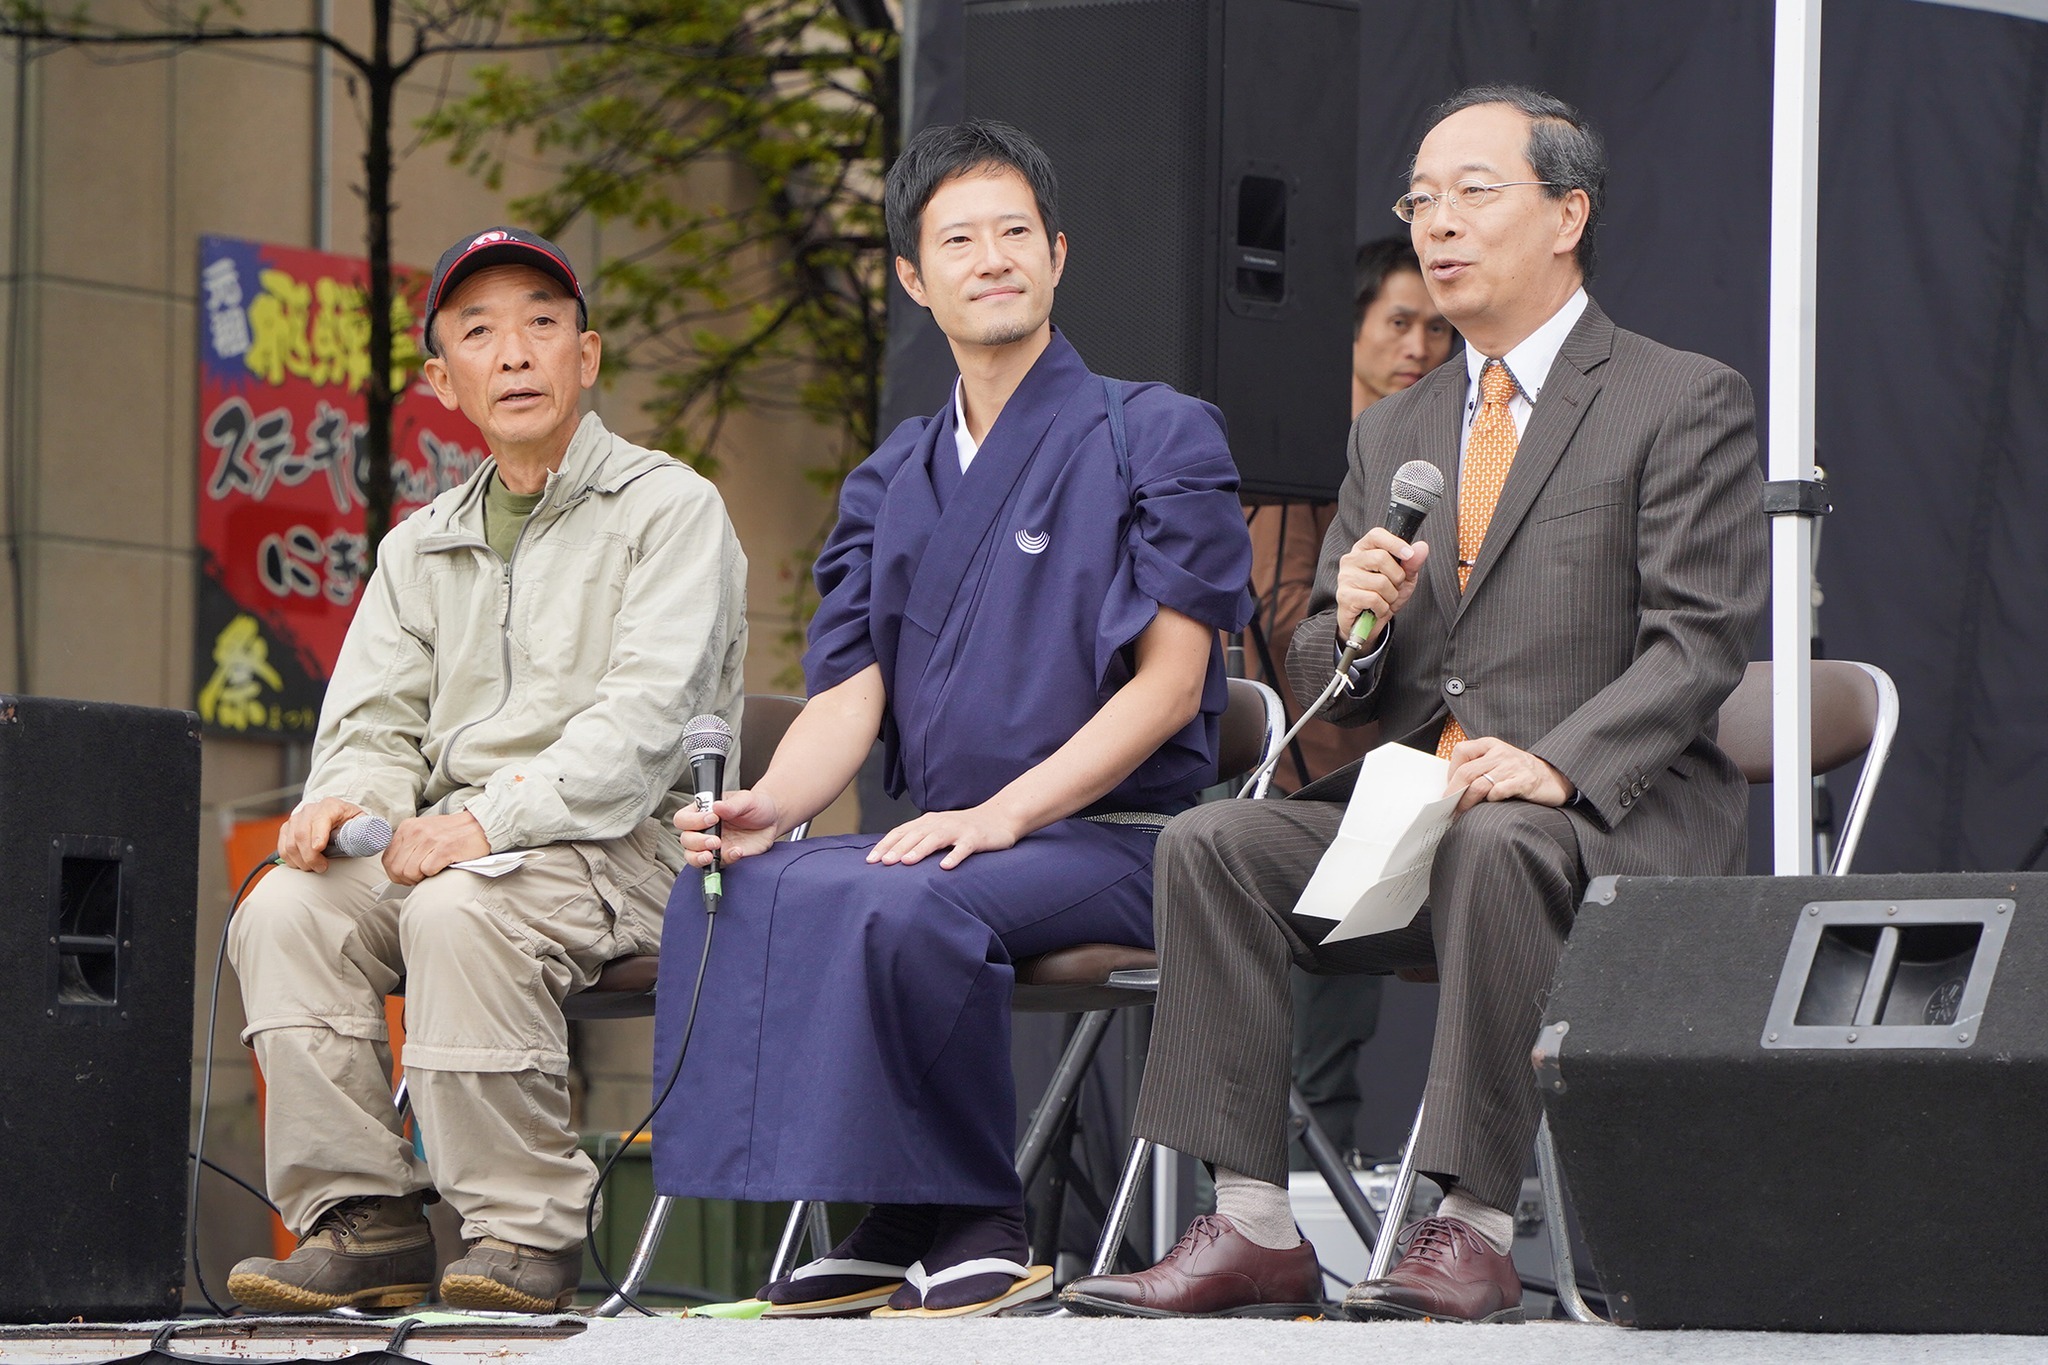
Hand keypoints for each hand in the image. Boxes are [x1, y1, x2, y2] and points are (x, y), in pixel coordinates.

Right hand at [277, 797, 366, 872]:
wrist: (337, 814)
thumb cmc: (350, 821)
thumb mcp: (361, 822)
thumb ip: (365, 829)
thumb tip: (369, 839)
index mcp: (331, 806)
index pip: (320, 820)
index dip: (318, 835)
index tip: (319, 849)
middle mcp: (310, 810)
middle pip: (302, 835)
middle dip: (310, 856)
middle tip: (321, 868)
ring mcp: (296, 818)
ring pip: (290, 843)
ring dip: (300, 861)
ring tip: (314, 867)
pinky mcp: (287, 828)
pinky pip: (282, 847)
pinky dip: (291, 860)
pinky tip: (303, 864)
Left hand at [382, 812, 491, 885]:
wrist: (480, 826)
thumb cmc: (452, 833)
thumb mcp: (424, 832)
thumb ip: (408, 846)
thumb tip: (395, 869)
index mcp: (407, 827)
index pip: (387, 859)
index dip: (395, 874)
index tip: (406, 876)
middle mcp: (416, 831)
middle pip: (397, 868)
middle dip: (406, 879)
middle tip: (419, 878)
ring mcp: (430, 839)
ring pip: (410, 872)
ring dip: (420, 878)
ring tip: (430, 872)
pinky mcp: (444, 848)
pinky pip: (428, 871)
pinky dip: (433, 874)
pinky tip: (441, 867)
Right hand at [674, 789, 781, 867]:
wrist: (772, 820)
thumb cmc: (755, 805)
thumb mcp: (746, 799)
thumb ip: (732, 804)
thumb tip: (717, 806)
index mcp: (702, 812)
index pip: (683, 818)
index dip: (693, 821)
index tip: (713, 818)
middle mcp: (703, 830)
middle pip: (685, 840)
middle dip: (697, 842)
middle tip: (716, 840)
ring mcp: (711, 846)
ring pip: (692, 856)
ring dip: (699, 858)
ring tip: (712, 854)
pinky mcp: (724, 858)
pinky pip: (716, 865)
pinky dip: (725, 861)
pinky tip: (737, 852)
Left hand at [868, 804, 1022, 869]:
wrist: (1000, 816)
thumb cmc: (964, 828)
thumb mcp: (939, 830)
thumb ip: (919, 838)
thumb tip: (893, 856)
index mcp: (928, 822)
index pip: (901, 832)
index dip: (886, 845)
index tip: (871, 860)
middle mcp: (940, 823)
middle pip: (915, 835)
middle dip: (898, 848)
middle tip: (883, 863)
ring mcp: (958, 830)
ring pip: (936, 839)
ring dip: (920, 850)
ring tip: (906, 862)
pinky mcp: (975, 838)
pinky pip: (963, 848)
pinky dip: (954, 856)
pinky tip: (945, 867)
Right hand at [1335, 529, 1430, 646]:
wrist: (1367, 624)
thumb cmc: (1384, 596)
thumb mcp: (1404, 579)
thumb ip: (1412, 563)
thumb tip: (1422, 547)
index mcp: (1364, 549)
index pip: (1376, 535)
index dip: (1394, 543)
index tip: (1408, 554)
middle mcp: (1351, 560)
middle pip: (1381, 558)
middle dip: (1397, 577)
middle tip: (1395, 587)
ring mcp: (1346, 578)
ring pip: (1380, 582)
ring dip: (1391, 596)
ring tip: (1385, 600)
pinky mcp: (1344, 596)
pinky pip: (1374, 599)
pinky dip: (1382, 608)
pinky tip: (1377, 610)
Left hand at [1446, 736, 1574, 813]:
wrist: (1554, 777)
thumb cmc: (1519, 772)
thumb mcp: (1497, 761)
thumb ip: (1477, 767)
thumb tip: (1453, 787)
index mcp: (1490, 745)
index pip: (1461, 752)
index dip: (1451, 772)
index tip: (1449, 788)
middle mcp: (1500, 753)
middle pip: (1466, 772)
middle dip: (1454, 792)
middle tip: (1449, 807)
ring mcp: (1512, 766)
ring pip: (1479, 784)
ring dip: (1467, 802)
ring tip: (1462, 812)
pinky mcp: (1524, 781)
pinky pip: (1499, 791)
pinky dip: (1491, 799)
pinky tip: (1490, 804)